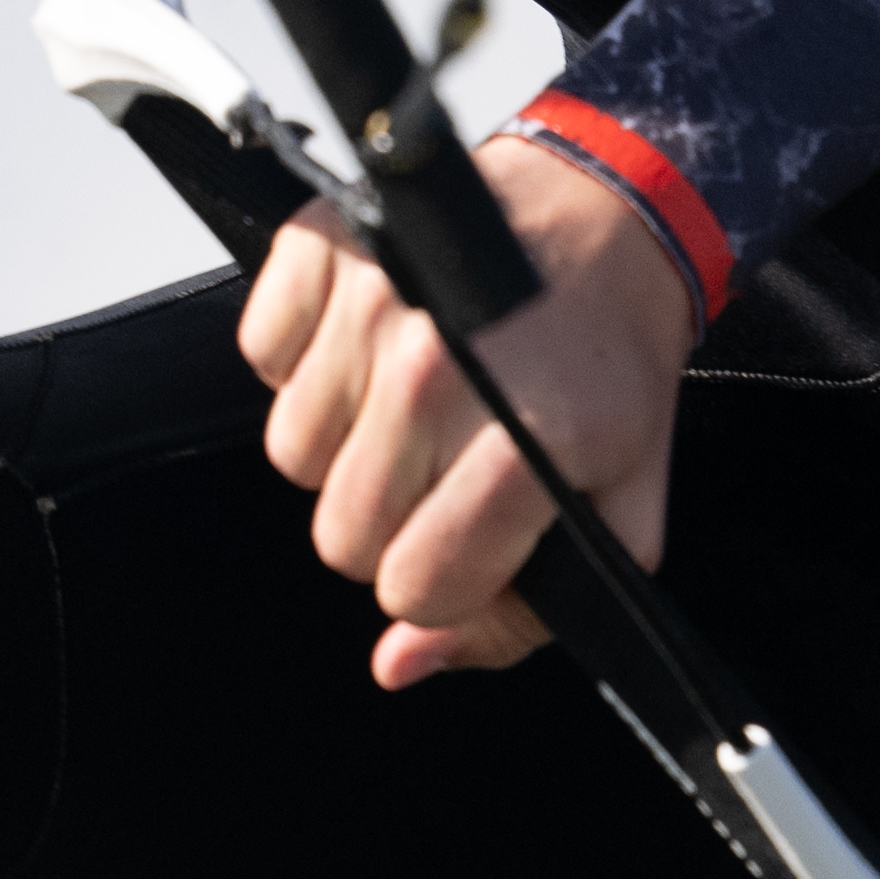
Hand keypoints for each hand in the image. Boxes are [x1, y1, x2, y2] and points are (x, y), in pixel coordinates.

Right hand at [235, 129, 695, 689]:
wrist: (611, 215)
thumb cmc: (609, 362)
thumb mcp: (616, 506)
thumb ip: (521, 615)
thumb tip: (400, 663)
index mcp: (526, 443)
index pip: (413, 585)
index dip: (440, 584)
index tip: (469, 541)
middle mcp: (440, 373)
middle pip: (341, 534)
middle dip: (390, 522)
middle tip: (446, 467)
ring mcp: (374, 304)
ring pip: (293, 453)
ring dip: (346, 443)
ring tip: (418, 399)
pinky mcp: (323, 249)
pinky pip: (263, 356)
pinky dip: (307, 360)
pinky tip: (376, 342)